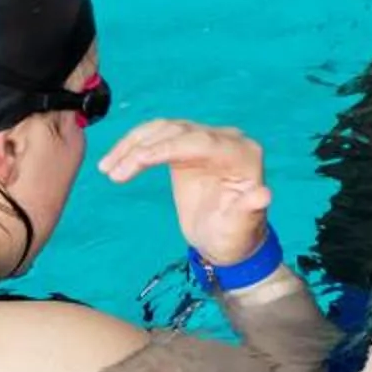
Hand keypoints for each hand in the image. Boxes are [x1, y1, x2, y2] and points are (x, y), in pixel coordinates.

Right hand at [99, 120, 271, 268]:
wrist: (226, 241)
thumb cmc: (236, 236)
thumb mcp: (242, 227)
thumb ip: (250, 209)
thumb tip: (264, 195)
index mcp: (242, 154)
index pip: (200, 141)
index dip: (167, 148)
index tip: (137, 162)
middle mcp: (226, 140)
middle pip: (178, 131)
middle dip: (143, 149)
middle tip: (115, 173)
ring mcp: (205, 140)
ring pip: (163, 130)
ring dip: (132, 145)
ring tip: (108, 169)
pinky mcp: (187, 147)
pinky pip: (157, 138)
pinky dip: (134, 148)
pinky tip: (113, 163)